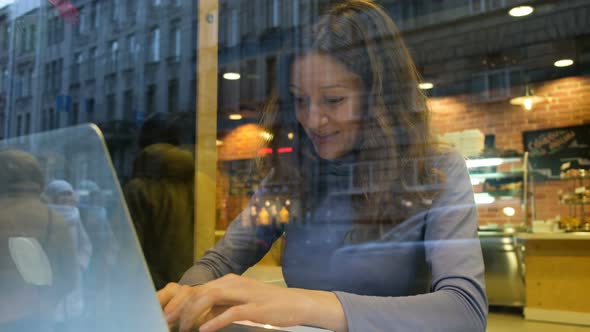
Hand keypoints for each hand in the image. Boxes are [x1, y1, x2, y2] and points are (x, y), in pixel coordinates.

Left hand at [157, 274, 345, 331]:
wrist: (296, 303)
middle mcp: (233, 283)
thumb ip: (220, 306)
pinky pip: (232, 312)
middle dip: (180, 307)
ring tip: (183, 328)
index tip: (165, 316)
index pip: (197, 289)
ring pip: (212, 297)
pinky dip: (216, 321)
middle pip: (199, 291)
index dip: (178, 302)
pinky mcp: (255, 307)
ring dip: (193, 314)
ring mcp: (245, 294)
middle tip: (166, 322)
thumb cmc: (267, 305)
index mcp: (228, 281)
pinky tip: (205, 330)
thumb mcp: (239, 302)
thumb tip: (199, 316)